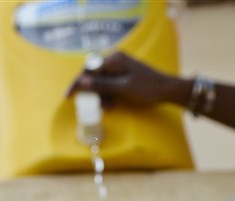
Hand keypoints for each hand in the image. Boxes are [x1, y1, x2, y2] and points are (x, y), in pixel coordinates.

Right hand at [67, 51, 186, 108]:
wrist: (167, 90)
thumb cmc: (147, 88)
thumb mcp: (123, 88)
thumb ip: (101, 84)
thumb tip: (81, 82)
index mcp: (114, 59)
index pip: (88, 70)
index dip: (77, 83)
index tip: (68, 96)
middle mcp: (114, 60)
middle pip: (93, 75)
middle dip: (91, 92)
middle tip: (92, 105)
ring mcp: (118, 67)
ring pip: (100, 82)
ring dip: (101, 96)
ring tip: (107, 107)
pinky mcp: (122, 74)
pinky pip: (108, 84)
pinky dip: (108, 95)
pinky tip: (112, 104)